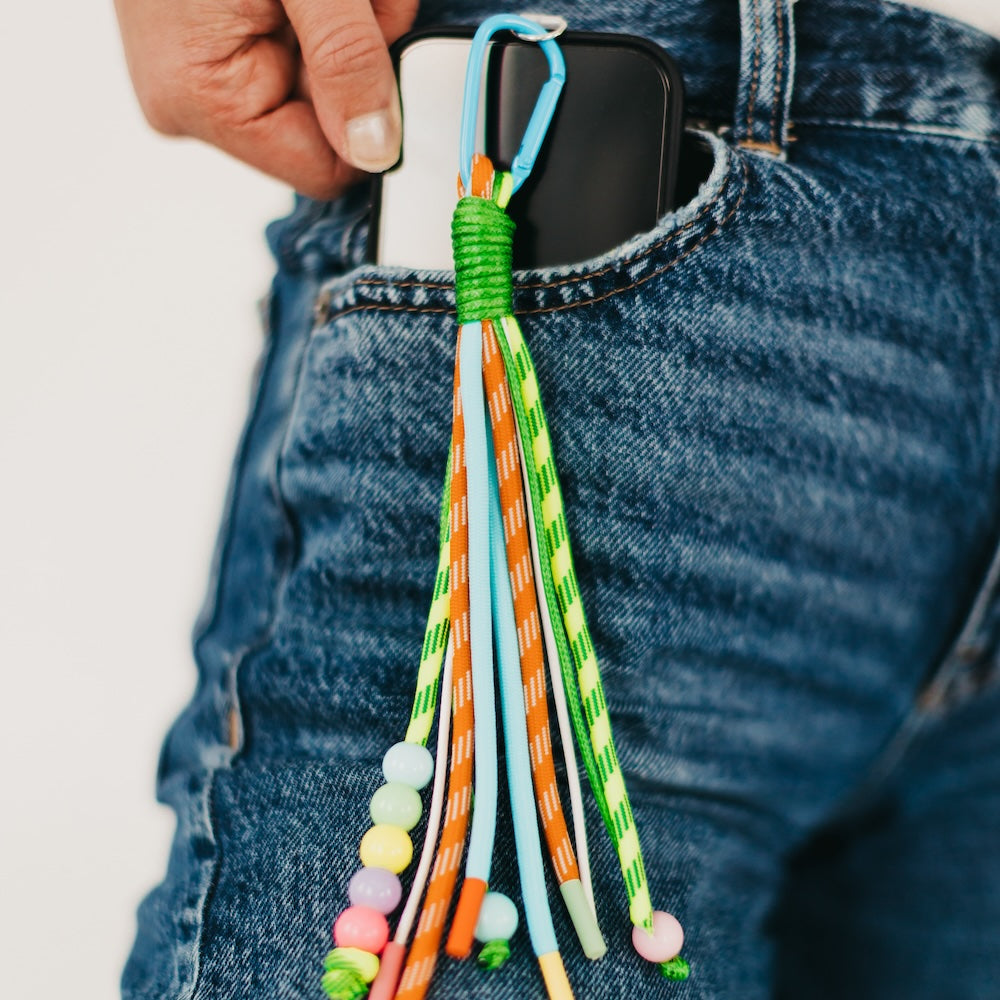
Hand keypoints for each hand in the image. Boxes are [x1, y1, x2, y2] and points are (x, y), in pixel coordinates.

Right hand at [114, 0, 418, 198]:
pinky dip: (329, 14)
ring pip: (321, 81)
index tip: (379, 45)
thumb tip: (375, 149)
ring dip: (351, 25)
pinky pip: (302, 50)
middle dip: (357, 54)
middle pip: (325, 121)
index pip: (322, 168)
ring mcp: (201, 73)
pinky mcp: (216, 45)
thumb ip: (345, 59)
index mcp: (203, 101)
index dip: (371, 119)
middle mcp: (193, 102)